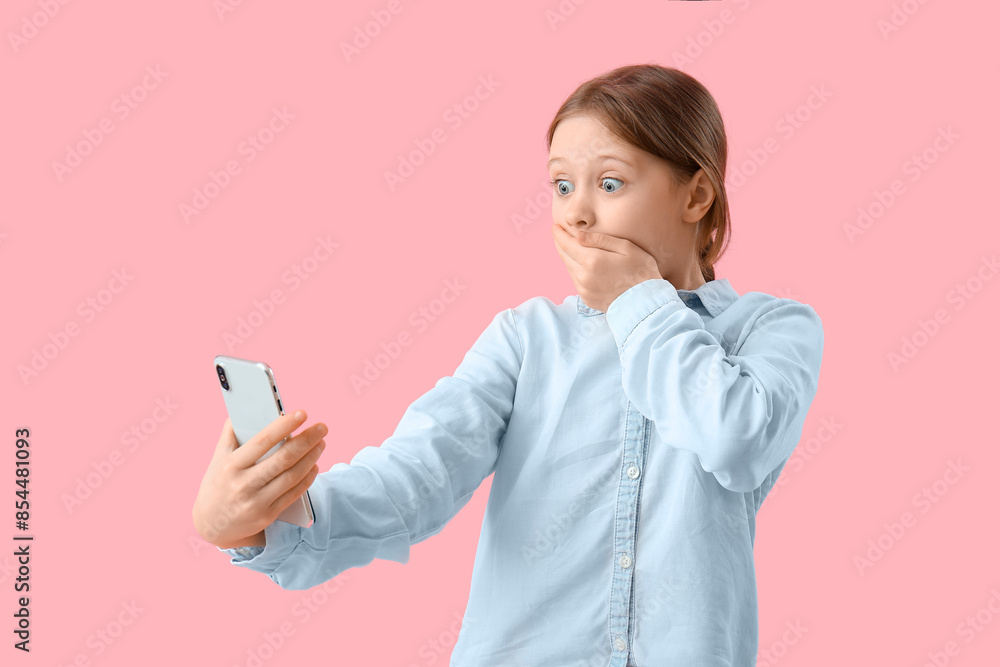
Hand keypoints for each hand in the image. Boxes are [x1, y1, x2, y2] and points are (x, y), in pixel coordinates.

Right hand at [192, 411, 325, 549]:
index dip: (284, 426)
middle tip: (322, 427)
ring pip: (292, 476)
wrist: (211, 524)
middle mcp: (243, 484)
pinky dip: (307, 478)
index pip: (262, 441)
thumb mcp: (218, 459)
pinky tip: (314, 465)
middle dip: (307, 440)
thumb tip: (245, 409)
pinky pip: (294, 494)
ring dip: (311, 457)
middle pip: (283, 459)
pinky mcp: (268, 515)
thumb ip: (230, 435)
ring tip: (321, 443)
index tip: (302, 414)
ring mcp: (256, 502)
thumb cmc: (218, 483)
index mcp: (231, 465)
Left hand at [551, 223, 661, 312]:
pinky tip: (582, 264)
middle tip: (559, 233)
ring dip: (568, 256)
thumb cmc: (641, 272)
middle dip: (560, 243)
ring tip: (571, 247)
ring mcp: (584, 289)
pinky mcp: (586, 298)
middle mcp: (584, 275)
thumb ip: (600, 239)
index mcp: (593, 260)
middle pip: (564, 255)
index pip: (567, 244)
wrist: (646, 304)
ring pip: (569, 268)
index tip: (555, 226)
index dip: (559, 234)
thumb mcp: (626, 248)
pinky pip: (576, 280)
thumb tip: (578, 235)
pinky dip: (576, 270)